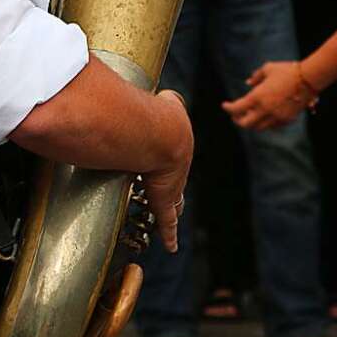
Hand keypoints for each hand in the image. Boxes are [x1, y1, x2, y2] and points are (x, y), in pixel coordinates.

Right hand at [138, 90, 191, 252]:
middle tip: (169, 195)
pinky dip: (170, 235)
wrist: (162, 134)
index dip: (170, 165)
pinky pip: (168, 223)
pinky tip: (172, 245)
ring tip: (165, 221)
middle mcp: (176, 168)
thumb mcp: (168, 103)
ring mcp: (171, 186)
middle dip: (172, 189)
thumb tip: (165, 92)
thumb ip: (167, 99)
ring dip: (170, 211)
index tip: (167, 167)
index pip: (174, 159)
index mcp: (175, 147)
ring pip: (172, 204)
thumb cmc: (160, 116)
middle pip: (175, 183)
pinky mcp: (163, 202)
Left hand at [222, 61, 315, 130]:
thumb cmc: (287, 71)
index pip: (236, 109)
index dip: (228, 108)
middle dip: (238, 120)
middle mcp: (265, 110)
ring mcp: (276, 117)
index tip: (224, 105)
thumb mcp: (268, 69)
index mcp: (257, 97)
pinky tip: (264, 116)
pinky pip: (272, 126)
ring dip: (251, 123)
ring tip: (249, 116)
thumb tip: (248, 83)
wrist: (309, 79)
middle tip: (235, 115)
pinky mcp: (287, 120)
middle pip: (245, 124)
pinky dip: (265, 123)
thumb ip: (256, 77)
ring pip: (258, 127)